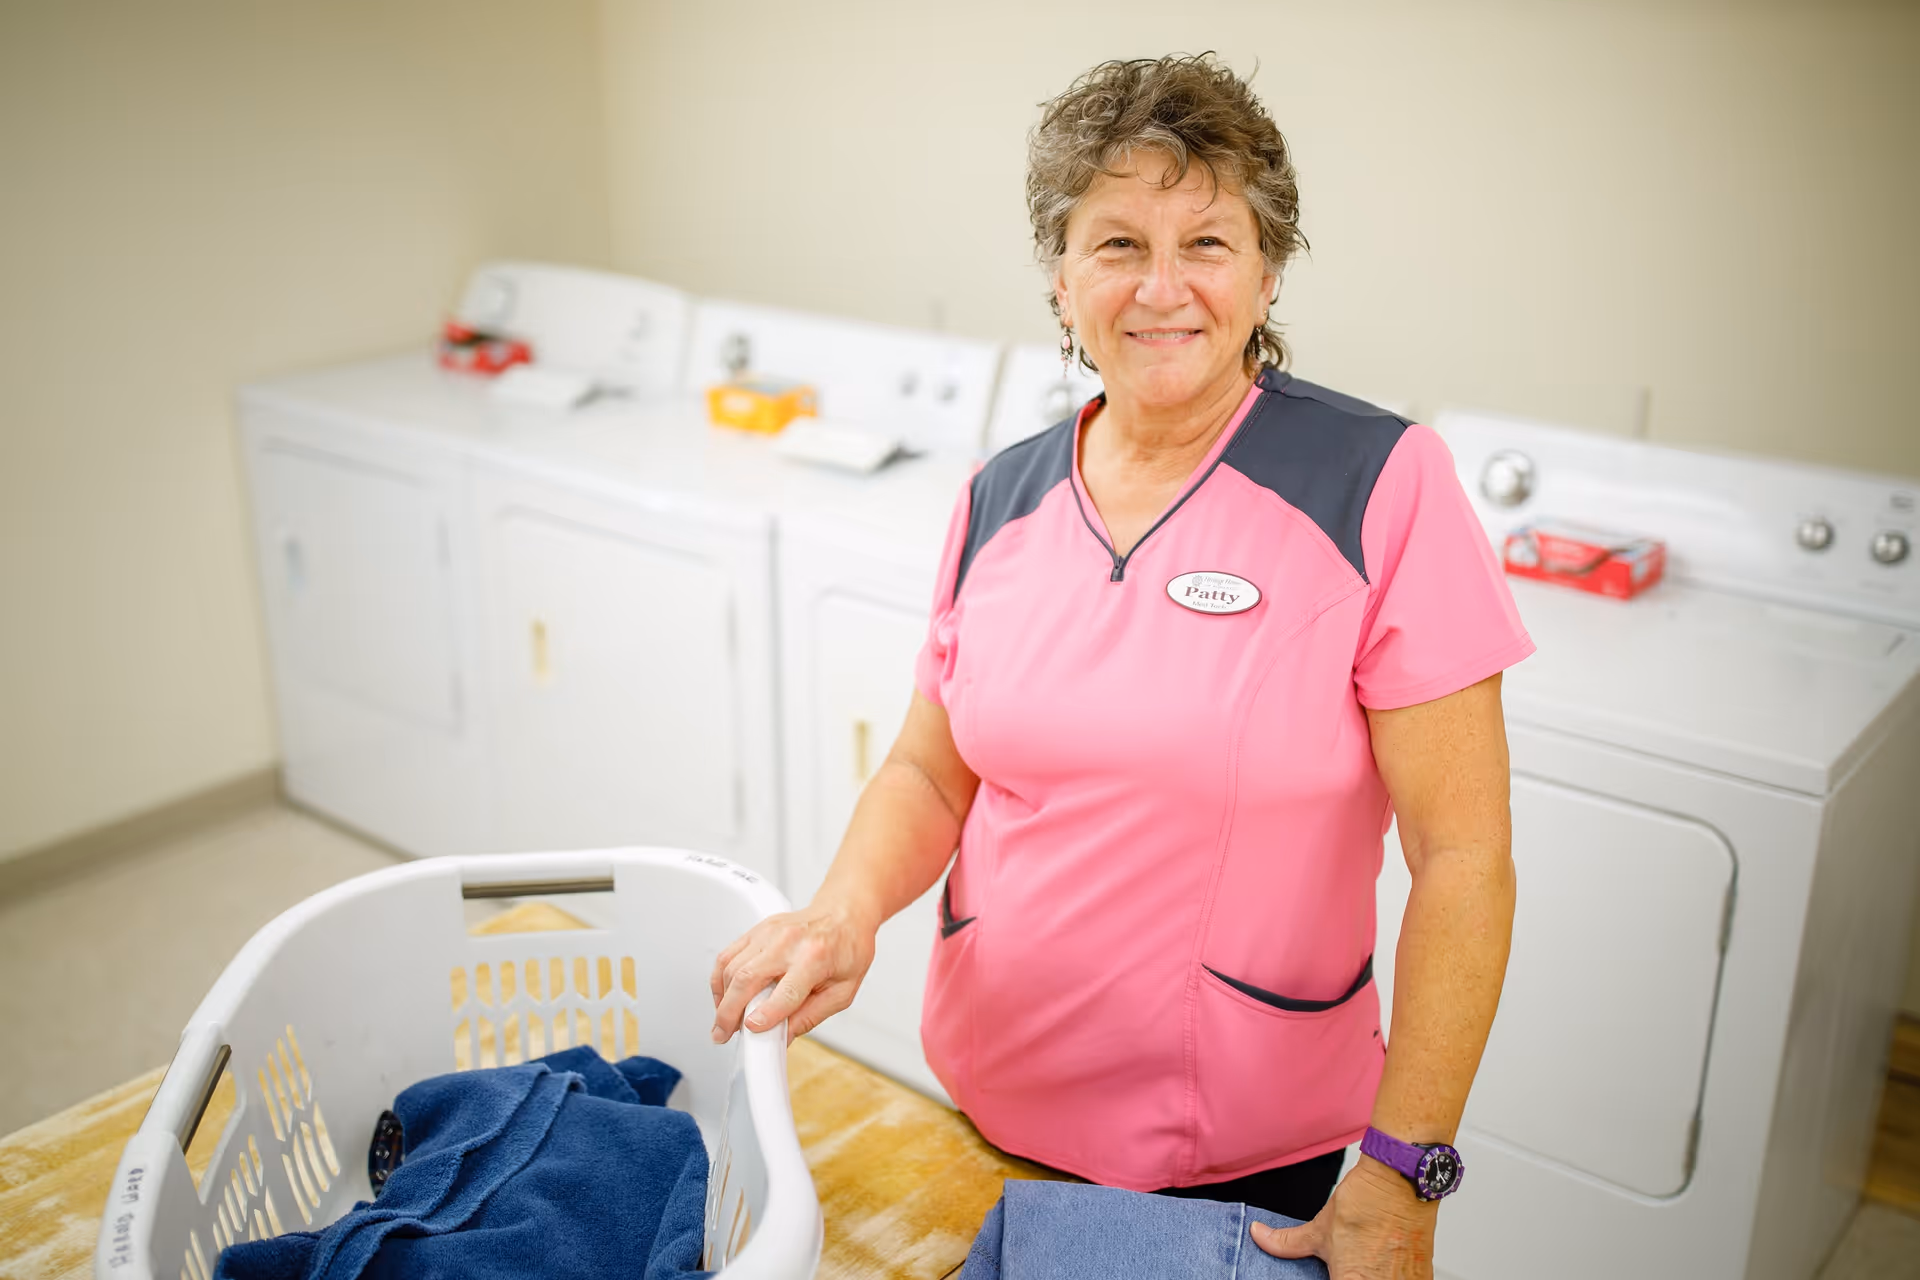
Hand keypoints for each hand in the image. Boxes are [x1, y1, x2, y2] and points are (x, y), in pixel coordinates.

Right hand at [708, 900, 877, 1043]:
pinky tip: (723, 996)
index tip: (751, 1031)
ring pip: (731, 967)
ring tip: (724, 1021)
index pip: (785, 993)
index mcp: (815, 957)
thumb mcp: (843, 991)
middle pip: (747, 979)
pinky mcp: (757, 930)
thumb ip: (811, 1016)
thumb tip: (783, 1037)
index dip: (765, 1016)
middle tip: (722, 1034)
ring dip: (721, 999)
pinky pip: (727, 955)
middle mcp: (788, 942)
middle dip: (729, 1013)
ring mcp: (769, 933)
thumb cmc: (847, 949)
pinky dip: (720, 979)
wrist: (845, 914)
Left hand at [1252, 1157, 1437, 1277]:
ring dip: (1371, 1276)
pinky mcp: (1424, 1277)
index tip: (1330, 1274)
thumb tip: (1259, 1237)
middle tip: (1342, 1266)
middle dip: (1348, 1276)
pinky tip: (1383, 1265)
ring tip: (1366, 1262)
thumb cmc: (1366, 1204)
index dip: (1330, 1279)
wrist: (1401, 1181)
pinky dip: (1390, 1276)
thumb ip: (1287, 1243)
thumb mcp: (1319, 1228)